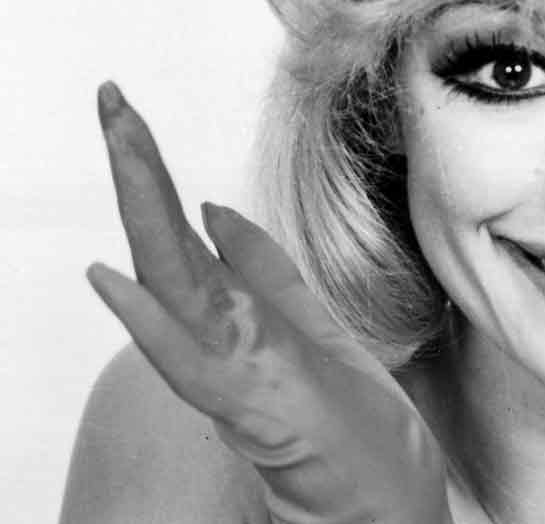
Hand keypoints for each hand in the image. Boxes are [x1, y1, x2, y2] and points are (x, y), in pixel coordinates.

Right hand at [86, 82, 451, 523]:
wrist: (392, 510)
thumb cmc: (355, 433)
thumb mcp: (319, 332)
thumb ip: (266, 274)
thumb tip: (218, 211)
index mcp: (245, 323)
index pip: (184, 239)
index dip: (155, 176)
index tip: (125, 111)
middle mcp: (230, 347)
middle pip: (170, 252)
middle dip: (142, 177)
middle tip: (110, 103)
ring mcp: (241, 381)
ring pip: (177, 291)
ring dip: (147, 219)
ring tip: (121, 149)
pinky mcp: (265, 418)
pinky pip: (200, 366)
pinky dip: (155, 326)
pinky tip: (119, 282)